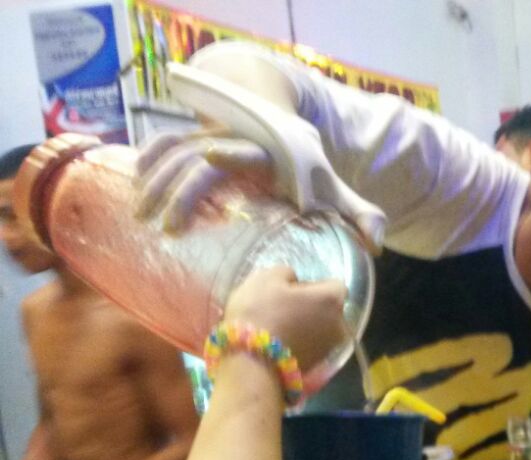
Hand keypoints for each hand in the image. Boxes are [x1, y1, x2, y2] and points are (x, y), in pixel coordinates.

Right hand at [135, 130, 385, 251]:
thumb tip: (376, 243)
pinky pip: (164, 143)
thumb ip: (359, 214)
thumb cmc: (307, 168)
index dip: (227, 151)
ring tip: (141, 215)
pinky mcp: (192, 137)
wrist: (278, 125)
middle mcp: (234, 140)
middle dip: (180, 192)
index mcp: (266, 152)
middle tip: (166, 229)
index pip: (243, 149)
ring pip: (175, 152)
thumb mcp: (333, 188)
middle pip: (199, 160)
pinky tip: (133, 182)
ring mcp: (209, 136)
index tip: (210, 155)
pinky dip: (147, 158)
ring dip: (156, 181)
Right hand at [223, 266, 349, 381]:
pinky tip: (281, 342)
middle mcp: (340, 324)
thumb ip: (286, 272)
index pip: (334, 284)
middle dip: (312, 306)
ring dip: (307, 325)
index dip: (314, 284)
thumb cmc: (260, 313)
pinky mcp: (319, 365)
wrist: (252, 362)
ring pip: (322, 328)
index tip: (293, 289)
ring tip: (280, 326)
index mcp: (332, 300)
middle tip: (284, 307)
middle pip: (329, 308)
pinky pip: (312, 346)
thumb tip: (293, 280)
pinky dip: (302, 342)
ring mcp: (331, 347)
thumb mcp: (266, 278)